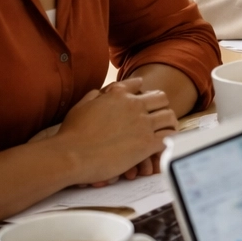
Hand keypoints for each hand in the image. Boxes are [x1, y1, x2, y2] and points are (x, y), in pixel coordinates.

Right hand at [53, 78, 178, 186]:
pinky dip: (169, 139)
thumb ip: (97, 96)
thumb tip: (105, 91)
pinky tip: (163, 144)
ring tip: (164, 130)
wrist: (72, 155)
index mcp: (118, 94)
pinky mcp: (147, 144)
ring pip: (169, 117)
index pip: (140, 85)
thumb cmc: (72, 133)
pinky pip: (169, 137)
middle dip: (161, 106)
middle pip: (161, 99)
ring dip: (168, 122)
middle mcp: (134, 106)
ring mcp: (143, 124)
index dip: (143, 93)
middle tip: (158, 116)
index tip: (145, 100)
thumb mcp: (82, 105)